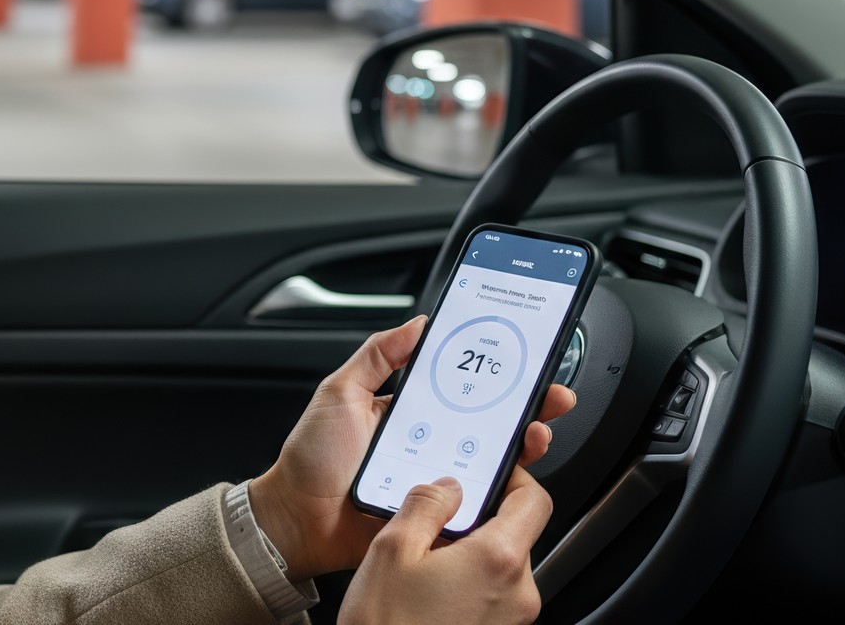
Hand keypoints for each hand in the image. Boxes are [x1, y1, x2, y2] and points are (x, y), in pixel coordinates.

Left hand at [248, 315, 574, 580]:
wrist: (294, 520)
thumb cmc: (310, 459)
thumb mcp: (339, 392)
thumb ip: (376, 356)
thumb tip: (417, 324)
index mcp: (411, 412)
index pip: (464, 389)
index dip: (498, 377)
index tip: (526, 363)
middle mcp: (430, 444)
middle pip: (490, 425)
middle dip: (527, 410)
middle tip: (550, 399)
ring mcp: (436, 480)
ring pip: (492, 463)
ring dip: (521, 448)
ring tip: (534, 435)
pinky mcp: (437, 516)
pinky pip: (475, 504)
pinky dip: (499, 493)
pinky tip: (512, 479)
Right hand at [338, 469, 551, 624]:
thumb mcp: (391, 550)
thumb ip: (426, 504)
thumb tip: (447, 485)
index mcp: (498, 560)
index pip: (534, 500)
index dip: (513, 478)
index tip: (487, 472)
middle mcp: (517, 593)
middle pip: (517, 532)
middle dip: (481, 519)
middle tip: (439, 519)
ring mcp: (512, 620)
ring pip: (503, 565)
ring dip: (472, 552)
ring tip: (426, 559)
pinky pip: (494, 594)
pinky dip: (470, 581)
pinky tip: (430, 588)